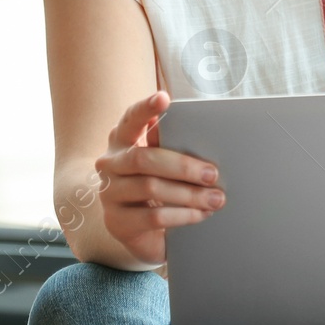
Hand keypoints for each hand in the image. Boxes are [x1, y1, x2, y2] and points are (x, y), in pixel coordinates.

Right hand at [94, 91, 225, 266]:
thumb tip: (198, 133)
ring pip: (150, 188)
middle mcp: (110, 163)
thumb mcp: (161, 160)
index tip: (164, 98)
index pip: (130, 118)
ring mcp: (109, 193)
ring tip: (215, 199)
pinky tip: (200, 215)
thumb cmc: (153, 181)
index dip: (145, 108)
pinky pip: (153, 217)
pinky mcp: (115, 222)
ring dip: (189, 194)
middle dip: (184, 166)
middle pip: (145, 158)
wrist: (131, 225)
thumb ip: (171, 145)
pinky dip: (181, 215)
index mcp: (121, 139)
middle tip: (212, 174)